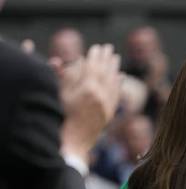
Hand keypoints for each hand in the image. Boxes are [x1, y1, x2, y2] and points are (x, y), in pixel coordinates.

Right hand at [53, 44, 121, 159]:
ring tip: (116, 58)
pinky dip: (119, 84)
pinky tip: (121, 77)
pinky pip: (116, 95)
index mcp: (87, 89)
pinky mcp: (110, 113)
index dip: (94, 56)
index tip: (96, 47)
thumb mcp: (60, 94)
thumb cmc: (61, 116)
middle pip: (105, 72)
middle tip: (109, 48)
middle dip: (106, 58)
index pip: (93, 67)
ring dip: (114, 68)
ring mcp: (106, 105)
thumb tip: (64, 61)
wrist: (72, 139)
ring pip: (113, 82)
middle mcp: (100, 96)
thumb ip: (64, 77)